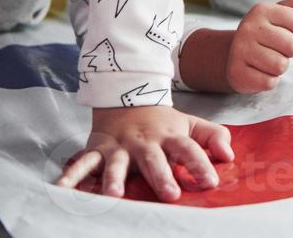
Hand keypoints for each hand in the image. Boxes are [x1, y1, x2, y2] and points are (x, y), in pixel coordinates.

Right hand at [55, 104, 233, 202]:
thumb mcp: (190, 124)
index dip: (200, 164)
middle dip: (161, 176)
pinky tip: (62, 189)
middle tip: (170, 194)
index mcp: (170, 136)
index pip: (189, 149)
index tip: (210, 181)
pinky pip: (83, 164)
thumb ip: (213, 137)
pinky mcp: (98, 150)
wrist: (125, 97)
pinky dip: (72, 176)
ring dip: (114, 179)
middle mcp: (144, 142)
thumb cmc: (162, 121)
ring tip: (114, 195)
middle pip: (154, 159)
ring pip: (116, 164)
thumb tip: (229, 155)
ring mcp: (119, 147)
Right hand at [227, 0, 292, 93]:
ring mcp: (240, 50)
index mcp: (262, 10)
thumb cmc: (265, 34)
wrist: (235, 54)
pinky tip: (259, 71)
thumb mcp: (280, 15)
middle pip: (292, 46)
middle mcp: (248, 27)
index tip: (289, 34)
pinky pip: (269, 82)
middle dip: (290, 51)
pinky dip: (269, 80)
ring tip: (268, 60)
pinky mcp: (237, 73)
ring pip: (281, 66)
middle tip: (277, 49)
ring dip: (279, 67)